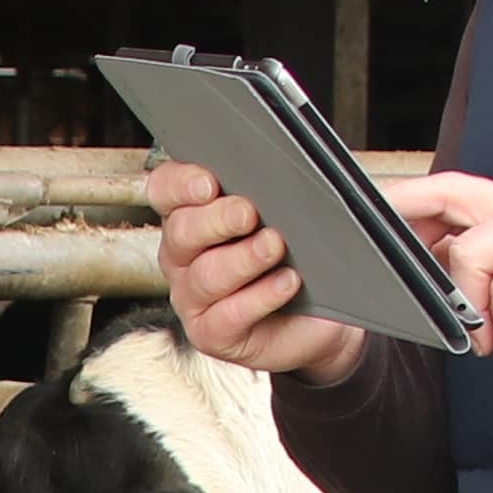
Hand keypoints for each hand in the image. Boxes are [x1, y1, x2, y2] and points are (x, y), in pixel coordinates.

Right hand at [141, 161, 367, 385]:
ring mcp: (193, 297)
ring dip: (242, 259)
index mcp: (195, 216)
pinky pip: (225, 315)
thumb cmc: (306, 260)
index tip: (211, 180)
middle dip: (216, 220)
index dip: (182, 183)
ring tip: (276, 246)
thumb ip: (279, 187)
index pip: (167, 189)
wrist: (325, 320)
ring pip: (204, 275)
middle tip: (249, 212)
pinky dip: (258, 298)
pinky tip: (286, 283)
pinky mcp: (211, 334)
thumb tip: (290, 158)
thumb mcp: (295, 215)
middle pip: (181, 231)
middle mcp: (185, 256)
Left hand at [393, 174, 492, 395]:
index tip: (370, 217)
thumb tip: (424, 270)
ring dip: (470, 308)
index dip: (410, 200)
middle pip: (453, 193)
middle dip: (409, 216)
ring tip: (489, 342)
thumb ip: (478, 273)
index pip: (452, 191)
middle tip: (386, 256)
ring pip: (471, 251)